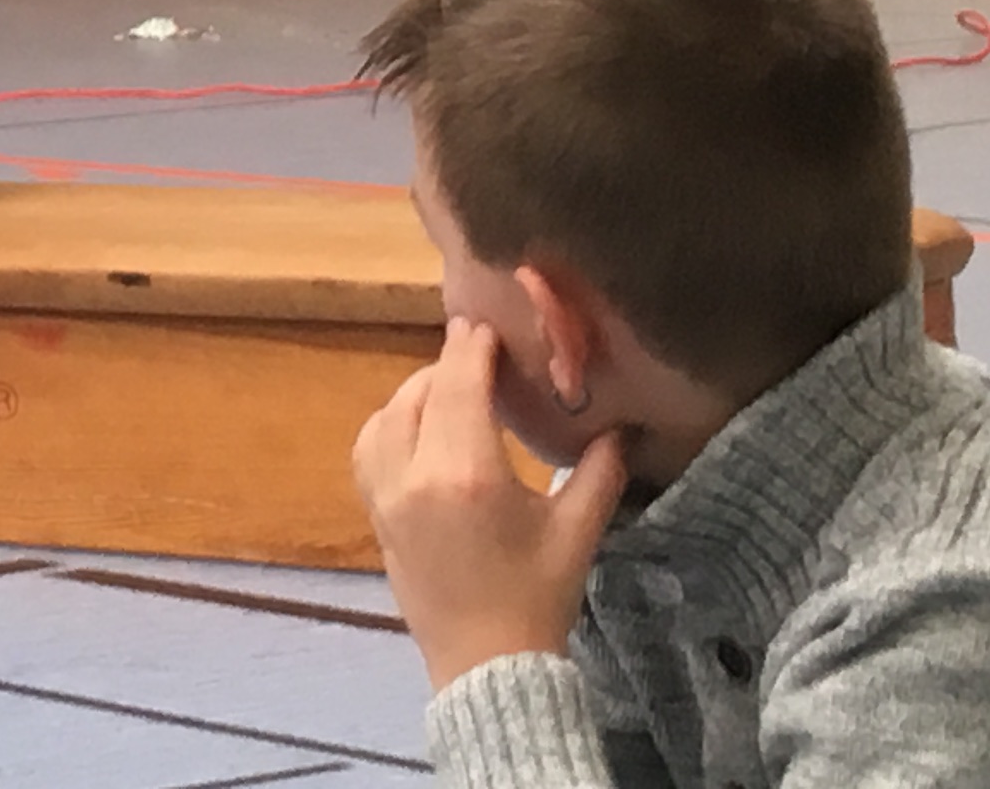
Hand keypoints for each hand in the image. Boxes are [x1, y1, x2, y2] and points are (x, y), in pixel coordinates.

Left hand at [355, 319, 628, 690]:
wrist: (488, 666)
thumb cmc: (538, 598)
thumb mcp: (577, 532)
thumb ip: (599, 471)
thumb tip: (621, 423)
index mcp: (466, 475)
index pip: (459, 386)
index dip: (470, 349)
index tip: (484, 324)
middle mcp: (414, 476)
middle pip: (421, 394)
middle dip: (447, 367)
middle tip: (479, 354)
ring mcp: (385, 495)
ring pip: (386, 416)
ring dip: (416, 393)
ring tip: (453, 389)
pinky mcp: (373, 513)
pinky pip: (368, 447)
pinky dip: (390, 424)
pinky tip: (420, 427)